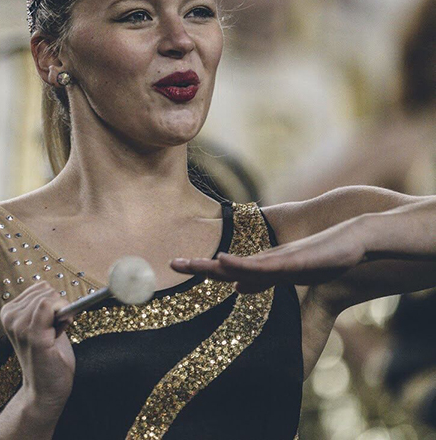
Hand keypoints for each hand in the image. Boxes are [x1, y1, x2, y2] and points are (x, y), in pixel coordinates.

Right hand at [0, 282, 75, 410]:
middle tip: (53, 333)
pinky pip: (50, 306)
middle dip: (58, 308)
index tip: (51, 322)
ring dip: (61, 315)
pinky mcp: (32, 336)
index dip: (54, 302)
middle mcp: (9, 316)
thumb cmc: (48, 357)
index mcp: (9, 311)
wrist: (45, 389)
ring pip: (50, 297)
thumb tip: (53, 290)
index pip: (41, 287)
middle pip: (46, 290)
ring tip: (53, 337)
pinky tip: (57, 336)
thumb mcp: (42, 324)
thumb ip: (44, 305)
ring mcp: (19, 326)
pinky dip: (63, 317)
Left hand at [170, 219, 366, 293]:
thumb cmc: (326, 256)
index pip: (226, 271)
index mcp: (263, 266)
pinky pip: (262, 265)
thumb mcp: (289, 273)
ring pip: (239, 264)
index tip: (179, 267)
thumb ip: (262, 280)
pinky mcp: (292, 260)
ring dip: (211, 266)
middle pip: (226, 264)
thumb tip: (236, 288)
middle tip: (171, 262)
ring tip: (186, 264)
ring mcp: (278, 259)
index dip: (203, 270)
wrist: (357, 238)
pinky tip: (224, 261)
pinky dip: (241, 264)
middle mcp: (266, 260)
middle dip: (198, 266)